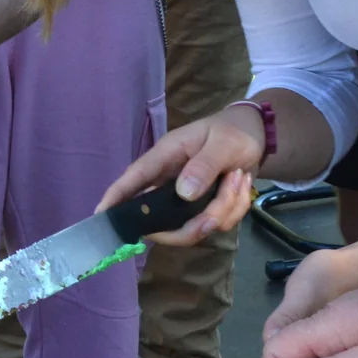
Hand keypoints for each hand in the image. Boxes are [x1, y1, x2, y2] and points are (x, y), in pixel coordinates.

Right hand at [94, 110, 261, 245]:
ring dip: (224, 208)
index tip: (101, 216)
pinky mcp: (203, 210)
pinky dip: (234, 210)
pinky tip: (240, 186)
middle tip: (219, 210)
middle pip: (163, 221)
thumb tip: (183, 194)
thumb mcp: (223, 143)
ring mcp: (186, 200)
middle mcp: (170, 183)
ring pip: (195, 226)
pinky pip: (216, 224)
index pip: (134, 178)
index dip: (116, 197)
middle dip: (196, 222)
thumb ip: (204, 166)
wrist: (257, 137)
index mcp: (166, 158)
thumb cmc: (233, 132)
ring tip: (238, 178)